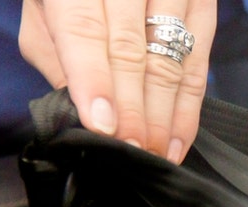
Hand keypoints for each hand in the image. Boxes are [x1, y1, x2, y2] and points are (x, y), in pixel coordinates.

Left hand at [19, 0, 216, 163]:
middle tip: (131, 147)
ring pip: (171, 61)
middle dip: (133, 107)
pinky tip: (176, 140)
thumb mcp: (44, 8)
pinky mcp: (202, 6)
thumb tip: (81, 110)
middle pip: (132, 50)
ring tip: (153, 151)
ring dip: (163, 115)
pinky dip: (189, 109)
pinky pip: (199, 66)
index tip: (103, 124)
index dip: (95, 79)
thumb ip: (56, 54)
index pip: (85, 29)